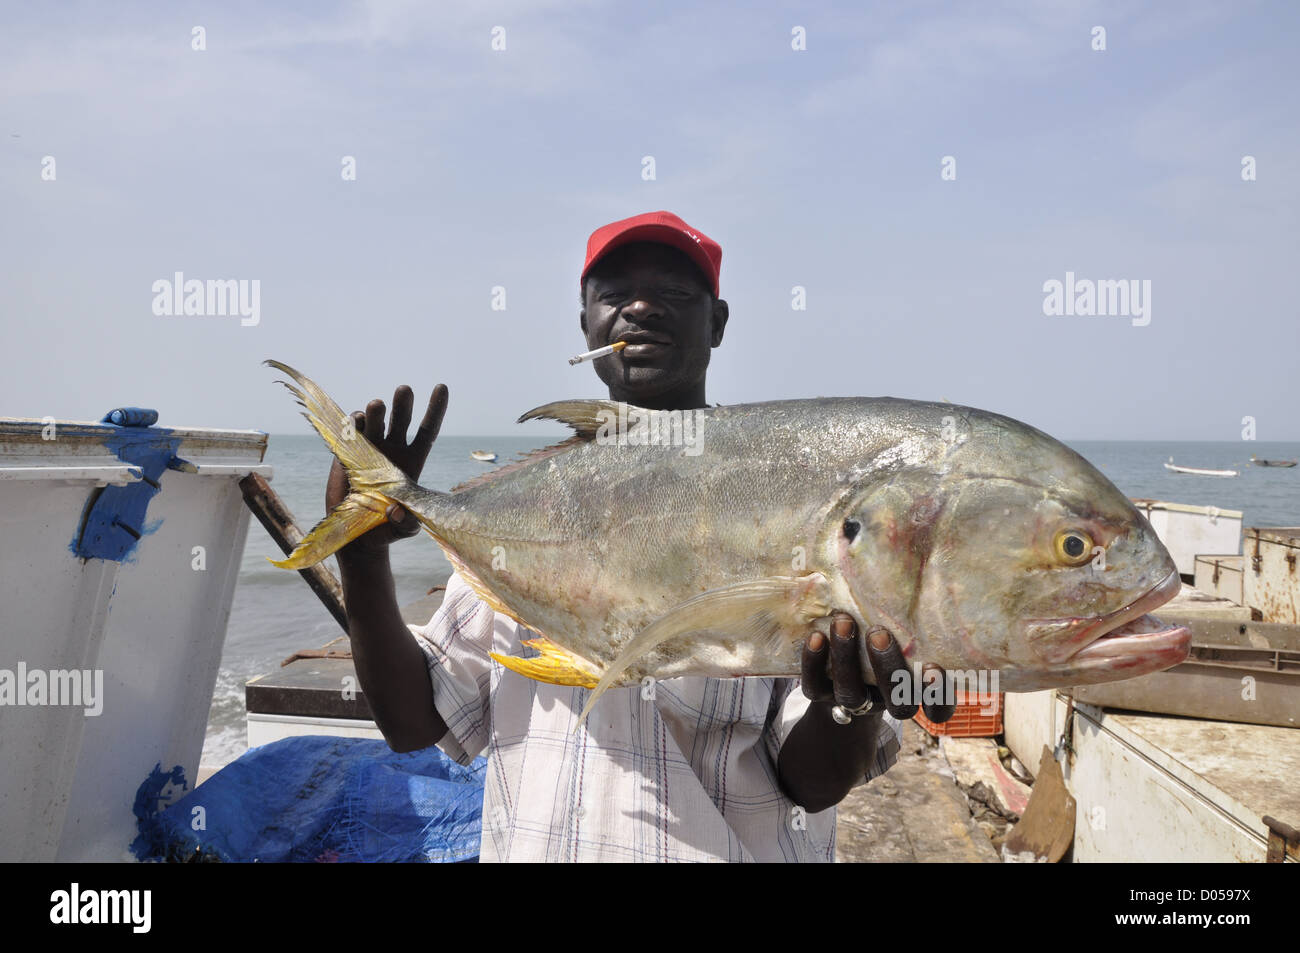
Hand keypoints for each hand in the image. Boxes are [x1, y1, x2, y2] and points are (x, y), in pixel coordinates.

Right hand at [326, 383, 447, 555]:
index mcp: (413, 461)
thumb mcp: (403, 531)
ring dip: (376, 412)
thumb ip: (406, 525)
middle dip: (403, 403)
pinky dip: (352, 424)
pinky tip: (355, 422)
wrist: (354, 535)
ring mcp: (370, 449)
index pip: (427, 430)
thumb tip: (396, 511)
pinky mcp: (346, 454)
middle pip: (401, 419)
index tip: (441, 386)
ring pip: (375, 422)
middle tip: (404, 390)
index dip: (435, 409)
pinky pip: (350, 433)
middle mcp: (393, 450)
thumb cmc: (384, 531)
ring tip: (376, 406)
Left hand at [800, 613, 954, 723]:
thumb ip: (915, 605)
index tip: (933, 666)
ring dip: (847, 658)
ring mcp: (853, 700)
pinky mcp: (821, 695)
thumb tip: (926, 543)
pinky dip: (813, 662)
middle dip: (888, 668)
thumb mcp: (904, 625)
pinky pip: (815, 686)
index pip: (940, 706)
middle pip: (897, 703)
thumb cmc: (888, 634)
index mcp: (918, 688)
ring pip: (851, 694)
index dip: (939, 694)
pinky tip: (816, 636)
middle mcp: (888, 700)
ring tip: (843, 621)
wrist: (841, 669)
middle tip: (879, 633)